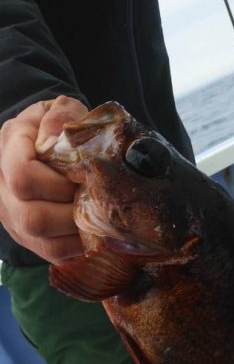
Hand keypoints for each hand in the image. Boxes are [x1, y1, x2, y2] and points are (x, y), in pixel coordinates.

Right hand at [0, 96, 86, 263]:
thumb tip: (57, 139)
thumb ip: (62, 116)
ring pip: (43, 241)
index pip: (22, 175)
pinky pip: (55, 255)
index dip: (57, 182)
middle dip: (70, 211)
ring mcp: (15, 218)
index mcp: (8, 149)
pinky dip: (79, 246)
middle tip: (92, 201)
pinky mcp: (32, 240)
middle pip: (31, 217)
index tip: (81, 177)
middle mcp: (4, 189)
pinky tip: (93, 231)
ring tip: (94, 216)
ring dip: (76, 232)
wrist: (49, 147)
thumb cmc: (59, 128)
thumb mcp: (61, 108)